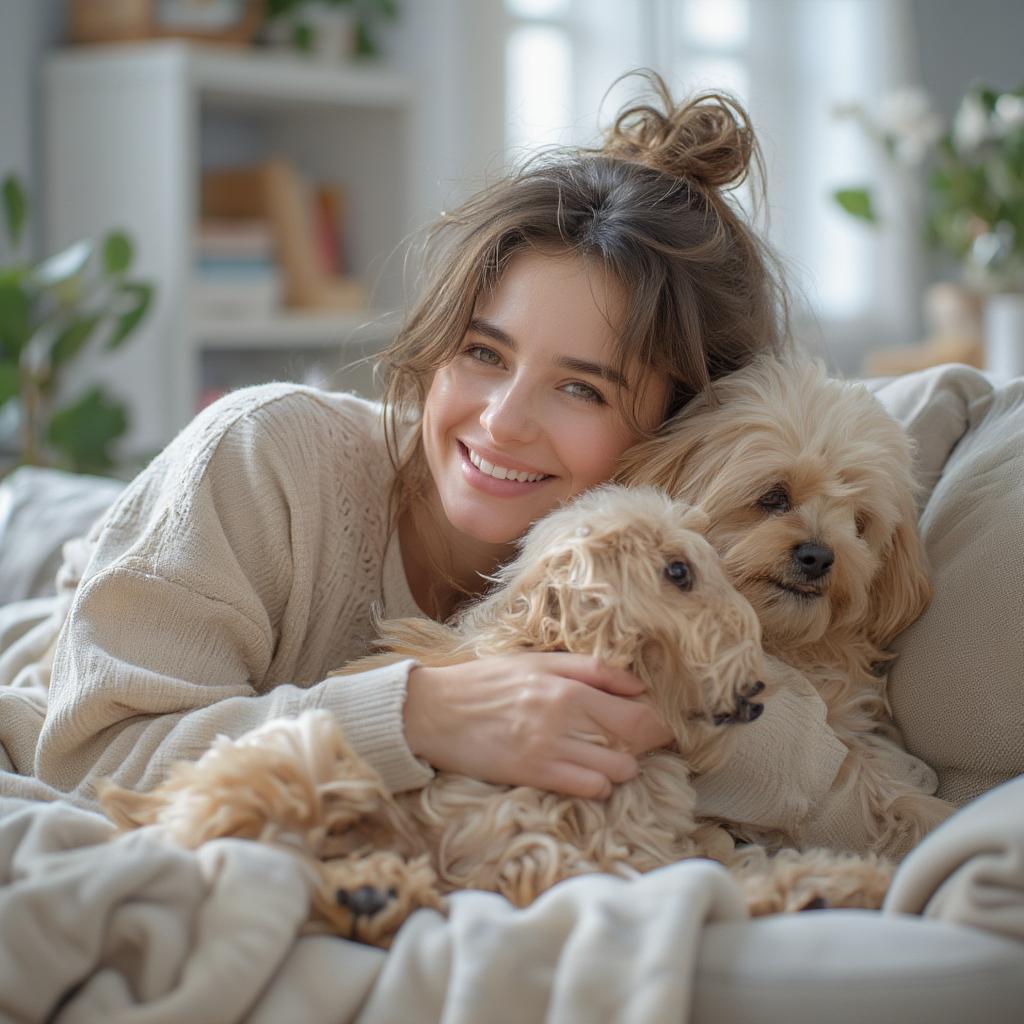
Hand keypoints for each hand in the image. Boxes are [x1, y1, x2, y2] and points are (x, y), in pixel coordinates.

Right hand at [403, 653, 672, 800]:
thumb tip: (636, 686)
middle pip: (635, 735)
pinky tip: (588, 777)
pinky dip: (597, 786)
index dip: (657, 721)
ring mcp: (550, 746)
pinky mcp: (533, 773)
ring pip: (618, 768)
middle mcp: (564, 713)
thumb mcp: (535, 663)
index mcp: (568, 684)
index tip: (661, 727)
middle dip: (648, 744)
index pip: (635, 706)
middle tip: (642, 745)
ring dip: (621, 768)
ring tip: (609, 761)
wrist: (432, 710)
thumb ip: (587, 670)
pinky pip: (588, 788)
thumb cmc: (485, 683)